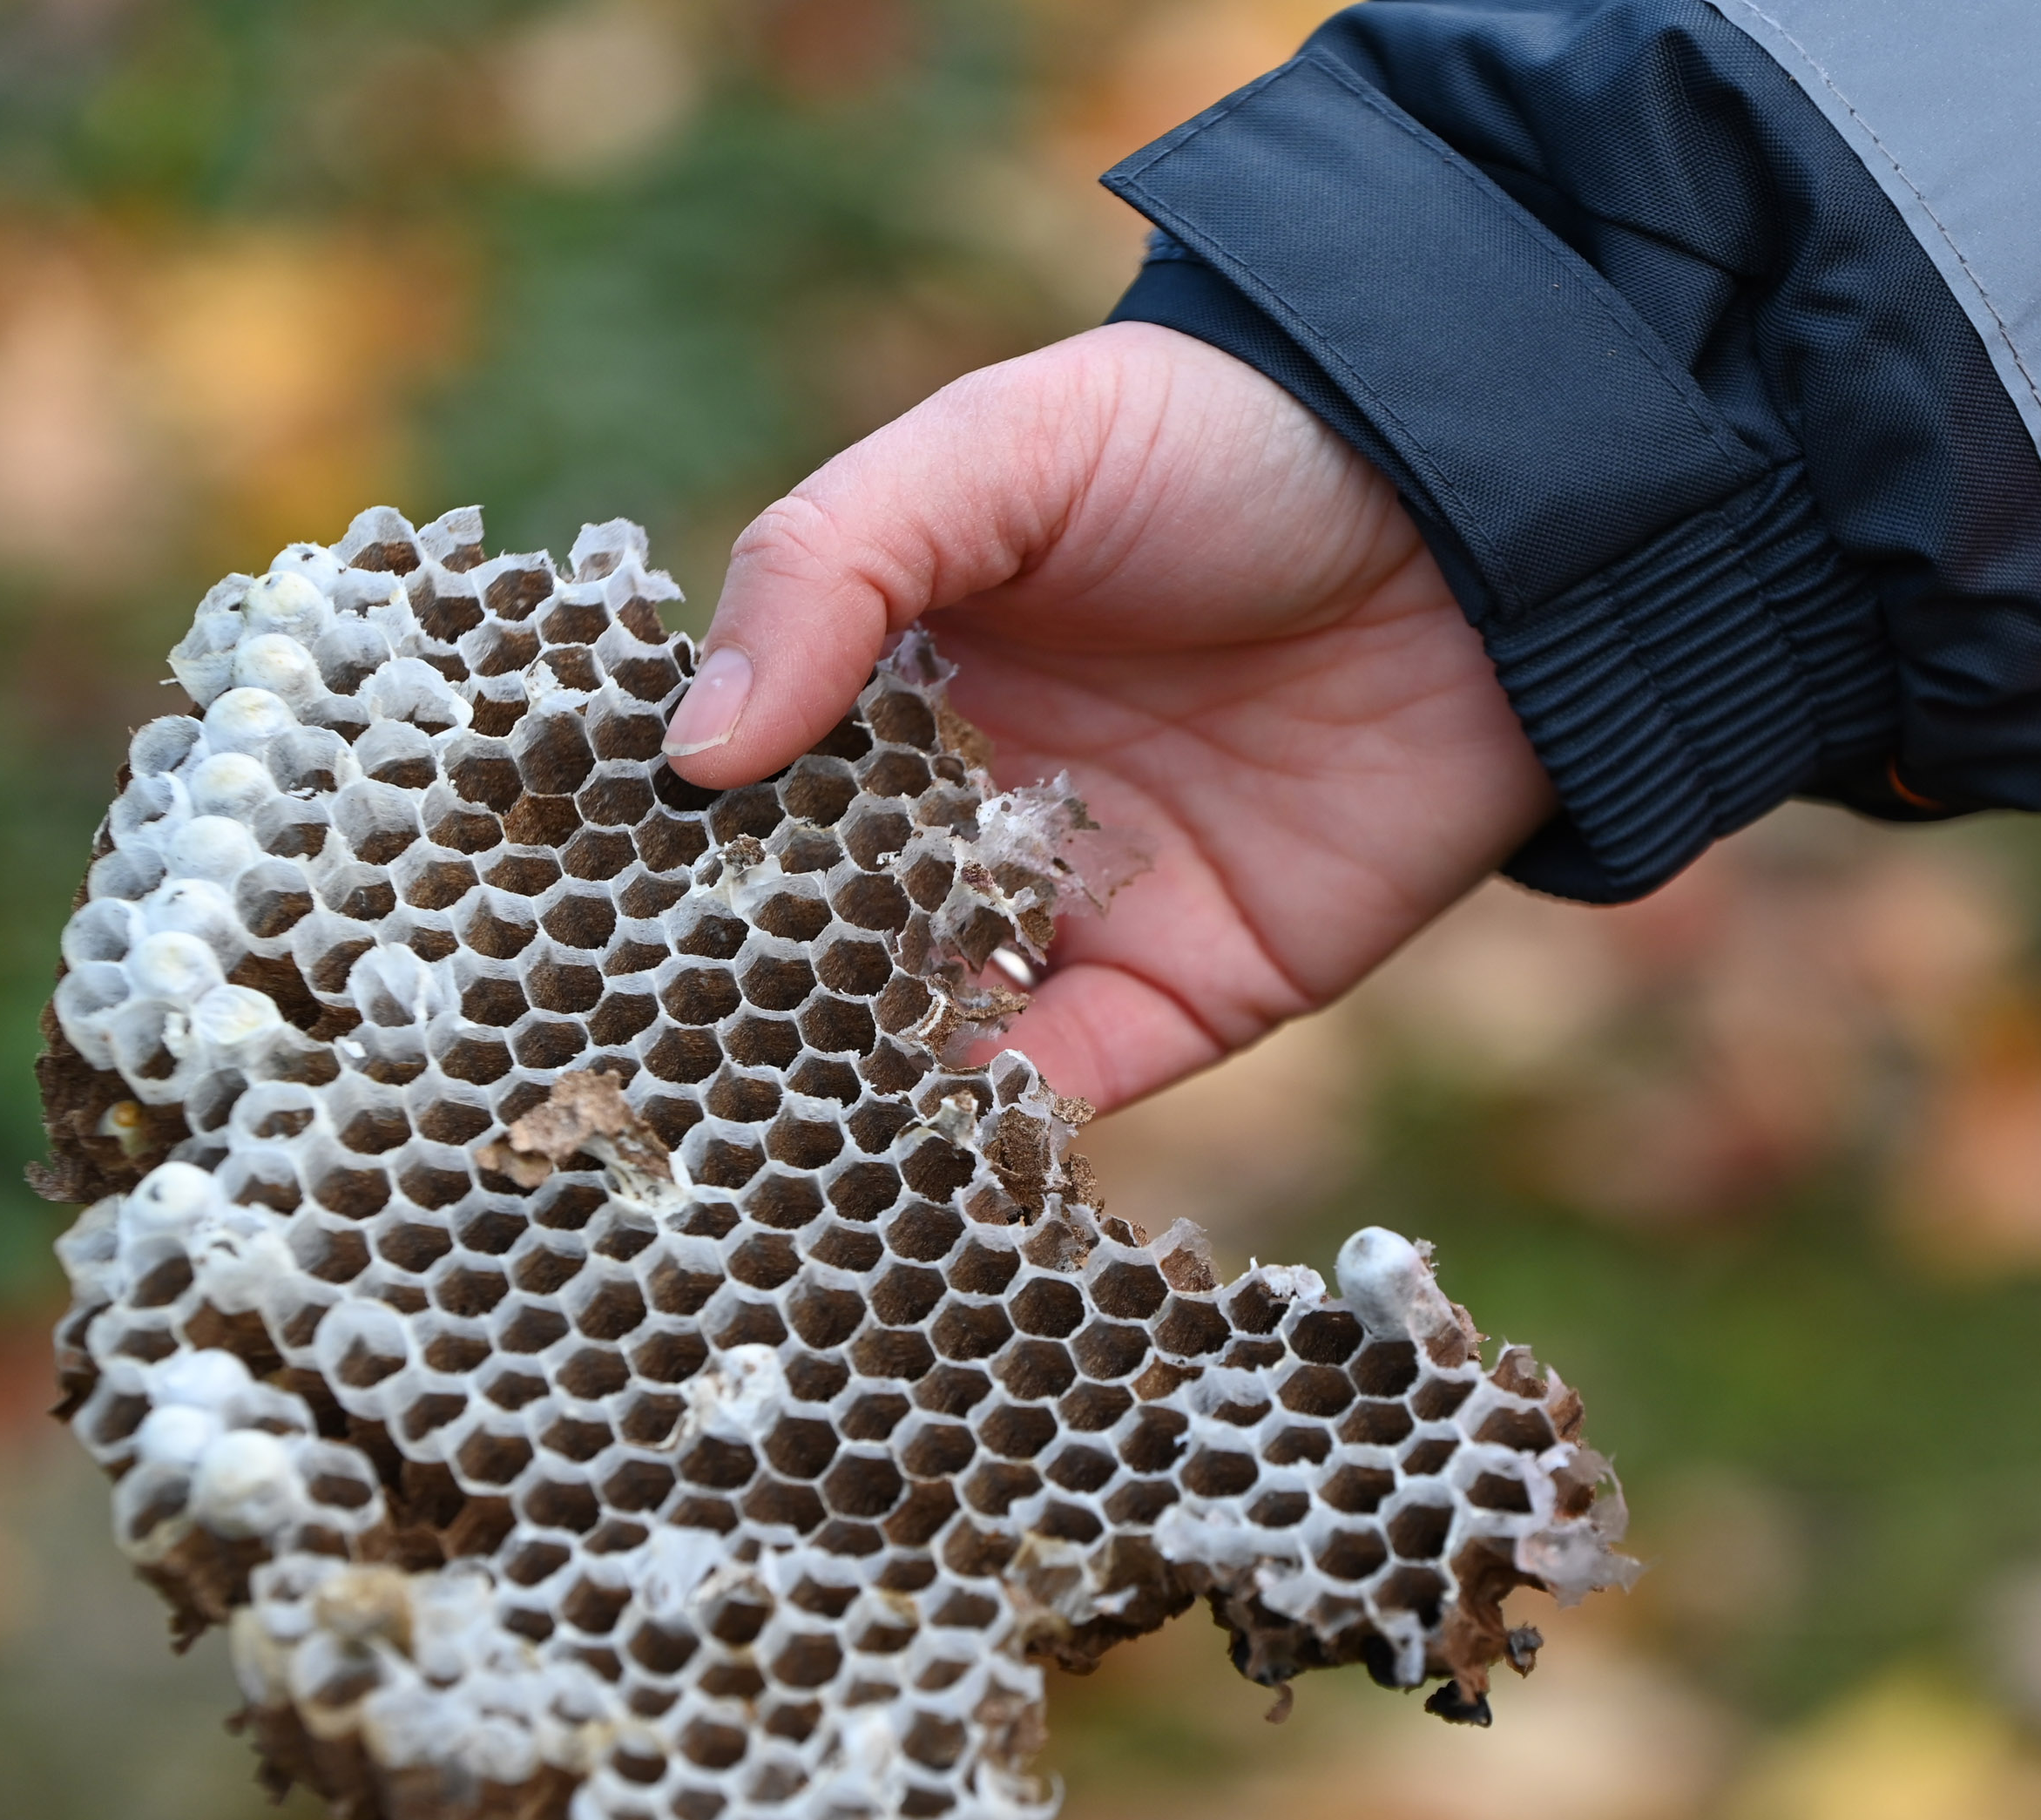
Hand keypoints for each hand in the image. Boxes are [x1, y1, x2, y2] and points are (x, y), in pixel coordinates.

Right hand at [662, 321, 1553, 1114]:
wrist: (1492, 519)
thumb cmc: (1229, 442)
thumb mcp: (1005, 453)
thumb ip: (835, 567)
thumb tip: (695, 751)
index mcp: (900, 674)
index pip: (749, 783)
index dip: (663, 845)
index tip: (548, 919)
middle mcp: (969, 807)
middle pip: (819, 926)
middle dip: (732, 997)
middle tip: (612, 1078)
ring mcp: (1077, 909)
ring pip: (926, 1027)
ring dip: (843, 1085)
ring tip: (728, 1150)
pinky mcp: (1191, 996)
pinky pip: (1067, 1090)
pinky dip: (989, 1133)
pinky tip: (904, 1156)